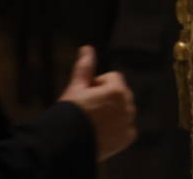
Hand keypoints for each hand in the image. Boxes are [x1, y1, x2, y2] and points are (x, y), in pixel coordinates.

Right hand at [58, 46, 136, 160]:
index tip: (85, 97)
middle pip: (119, 95)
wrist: (64, 145)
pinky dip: (117, 130)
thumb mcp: (75, 88)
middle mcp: (127, 105)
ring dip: (112, 113)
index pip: (112, 78)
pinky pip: (126, 129)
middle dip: (106, 99)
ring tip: (92, 124)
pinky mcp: (127, 138)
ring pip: (123, 111)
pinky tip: (101, 134)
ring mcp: (128, 122)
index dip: (97, 86)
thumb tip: (86, 48)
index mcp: (117, 90)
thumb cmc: (68, 114)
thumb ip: (85, 67)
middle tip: (87, 112)